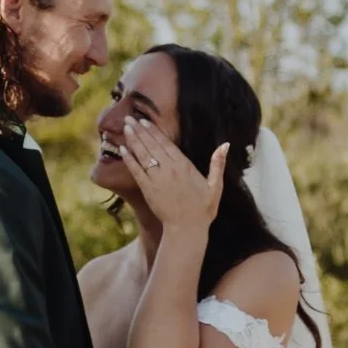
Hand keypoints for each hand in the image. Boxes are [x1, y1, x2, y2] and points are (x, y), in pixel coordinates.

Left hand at [120, 116, 227, 232]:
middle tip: (129, 118)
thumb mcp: (216, 186)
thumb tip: (225, 145)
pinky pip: (136, 171)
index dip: (154, 131)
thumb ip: (218, 164)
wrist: (187, 230)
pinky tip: (122, 149)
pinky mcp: (148, 190)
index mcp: (185, 166)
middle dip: (140, 130)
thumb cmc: (203, 210)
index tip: (145, 121)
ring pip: (143, 155)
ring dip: (133, 140)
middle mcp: (170, 170)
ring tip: (125, 127)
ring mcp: (157, 179)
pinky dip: (129, 159)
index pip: (167, 143)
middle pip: (152, 145)